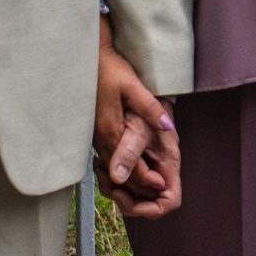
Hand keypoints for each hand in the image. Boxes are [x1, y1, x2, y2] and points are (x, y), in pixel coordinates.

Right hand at [95, 21, 180, 218]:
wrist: (87, 60)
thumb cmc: (110, 70)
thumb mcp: (133, 87)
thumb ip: (150, 109)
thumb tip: (168, 127)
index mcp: (111, 132)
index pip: (129, 168)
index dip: (148, 179)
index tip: (164, 185)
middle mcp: (100, 140)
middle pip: (120, 174)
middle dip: (139, 187)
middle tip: (161, 195)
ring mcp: (95, 138)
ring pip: (113, 169)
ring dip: (130, 181)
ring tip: (150, 188)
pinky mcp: (95, 133)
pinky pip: (108, 159)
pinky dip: (122, 169)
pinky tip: (132, 171)